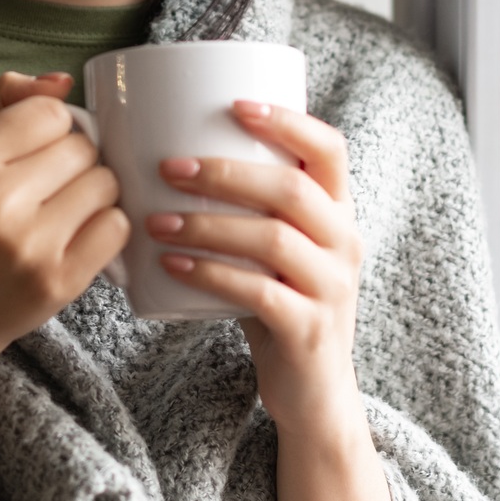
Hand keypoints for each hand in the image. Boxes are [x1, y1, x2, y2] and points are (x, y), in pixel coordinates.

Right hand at [0, 70, 128, 369]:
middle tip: (52, 189)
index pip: (50, 113)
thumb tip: (62, 80)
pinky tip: (78, 238)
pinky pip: (116, 227)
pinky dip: (106, 229)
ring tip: (65, 213)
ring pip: (106, 184)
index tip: (40, 154)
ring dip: (95, 195)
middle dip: (77, 163)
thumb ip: (5, 104)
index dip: (55, 130)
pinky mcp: (58, 281)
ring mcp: (28, 243)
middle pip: (83, 148)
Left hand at [147, 100, 390, 500]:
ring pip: (274, 239)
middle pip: (292, 189)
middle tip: (167, 167)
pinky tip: (170, 267)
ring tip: (155, 220)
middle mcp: (345, 244)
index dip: (287, 121)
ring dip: (208, 224)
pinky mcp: (309, 332)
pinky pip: (259, 294)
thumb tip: (154, 153)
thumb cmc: (276, 305)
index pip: (330, 150)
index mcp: (337, 213)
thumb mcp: (272, 251)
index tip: (235, 104)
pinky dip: (211, 276)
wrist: (311, 396)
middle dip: (226, 172)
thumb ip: (241, 208)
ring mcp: (332, 289)